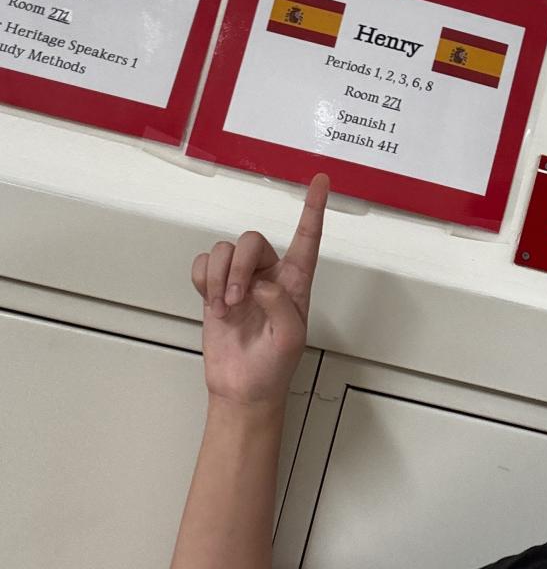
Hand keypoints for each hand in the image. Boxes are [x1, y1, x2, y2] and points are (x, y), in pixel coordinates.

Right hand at [190, 174, 329, 406]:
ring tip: (224, 308)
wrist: (242, 388)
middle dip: (239, 268)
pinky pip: (204, 264)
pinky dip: (204, 281)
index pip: (307, 238)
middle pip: (252, 240)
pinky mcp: (215, 289)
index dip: (313, 208)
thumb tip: (260, 283)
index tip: (321, 181)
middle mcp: (270, 274)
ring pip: (225, 250)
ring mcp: (241, 280)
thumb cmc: (274, 367)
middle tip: (236, 301)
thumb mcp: (291, 339)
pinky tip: (212, 302)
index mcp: (296, 281)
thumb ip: (281, 305)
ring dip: (220, 279)